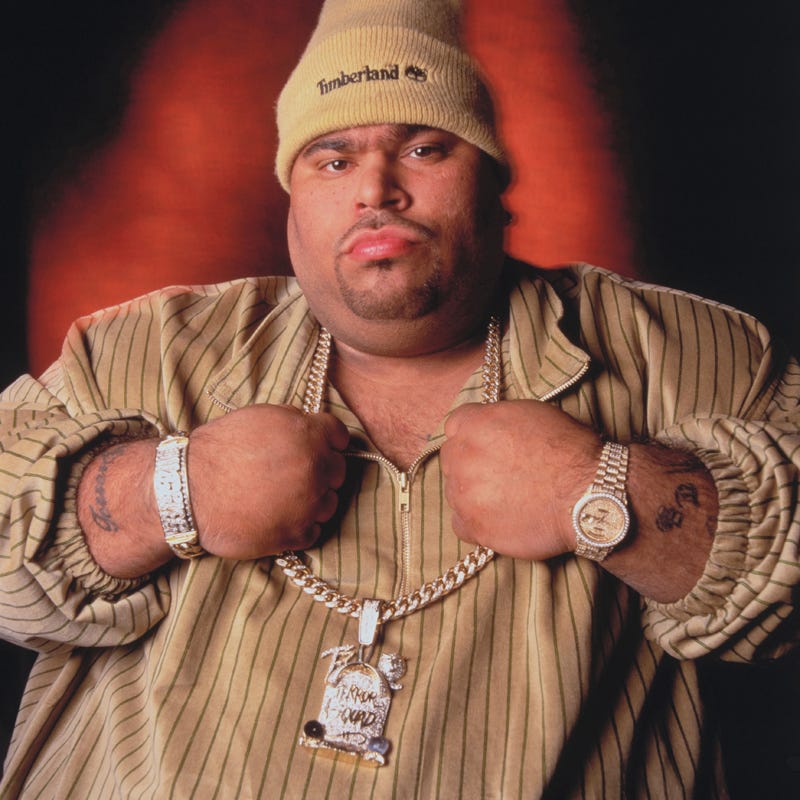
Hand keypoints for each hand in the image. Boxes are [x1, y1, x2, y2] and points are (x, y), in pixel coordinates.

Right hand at [188, 404, 348, 558]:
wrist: (186, 490)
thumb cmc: (217, 450)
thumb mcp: (259, 417)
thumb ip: (294, 422)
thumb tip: (313, 427)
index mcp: (306, 435)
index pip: (339, 435)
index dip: (329, 441)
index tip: (320, 448)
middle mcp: (313, 468)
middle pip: (338, 471)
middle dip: (322, 471)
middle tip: (295, 475)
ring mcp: (307, 504)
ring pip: (328, 503)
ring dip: (312, 501)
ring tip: (282, 499)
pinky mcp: (294, 534)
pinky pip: (313, 531)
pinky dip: (300, 526)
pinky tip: (278, 517)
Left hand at [441, 401, 600, 559]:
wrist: (591, 494)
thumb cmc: (571, 451)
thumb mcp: (532, 414)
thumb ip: (497, 419)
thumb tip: (486, 427)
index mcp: (476, 424)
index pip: (455, 425)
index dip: (473, 436)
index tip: (486, 446)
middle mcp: (463, 456)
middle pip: (452, 458)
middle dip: (470, 465)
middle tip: (499, 475)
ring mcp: (465, 493)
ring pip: (454, 491)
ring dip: (473, 495)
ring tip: (506, 498)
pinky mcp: (474, 526)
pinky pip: (460, 524)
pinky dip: (475, 523)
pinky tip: (500, 519)